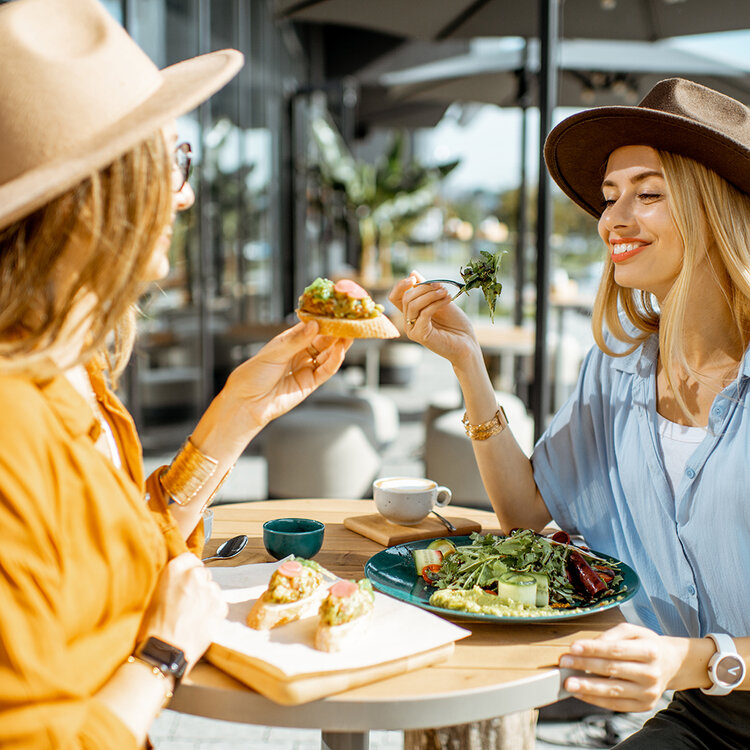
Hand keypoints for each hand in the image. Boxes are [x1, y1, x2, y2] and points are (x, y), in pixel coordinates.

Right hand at [139, 553, 227, 669]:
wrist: (164, 653)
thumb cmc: (154, 627)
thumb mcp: (154, 594)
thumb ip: (171, 579)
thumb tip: (181, 576)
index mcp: (175, 569)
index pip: (190, 558)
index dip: (187, 572)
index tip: (185, 582)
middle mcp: (195, 575)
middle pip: (203, 573)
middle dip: (198, 585)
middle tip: (187, 603)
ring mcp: (210, 590)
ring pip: (212, 589)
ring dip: (206, 598)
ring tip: (192, 616)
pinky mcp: (221, 605)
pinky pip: (219, 603)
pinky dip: (212, 611)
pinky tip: (199, 622)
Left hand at [223, 321, 350, 432]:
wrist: (247, 403)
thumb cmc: (253, 375)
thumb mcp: (274, 353)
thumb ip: (296, 340)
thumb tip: (314, 325)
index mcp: (289, 341)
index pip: (311, 326)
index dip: (324, 318)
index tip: (336, 310)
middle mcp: (300, 352)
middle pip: (323, 340)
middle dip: (336, 331)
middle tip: (349, 321)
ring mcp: (306, 367)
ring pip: (328, 354)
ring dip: (339, 345)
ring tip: (350, 334)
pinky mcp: (310, 383)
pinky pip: (326, 371)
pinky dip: (335, 361)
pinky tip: (340, 351)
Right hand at [389, 272, 479, 365]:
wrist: (467, 344)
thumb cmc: (455, 324)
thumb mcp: (440, 301)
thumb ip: (426, 289)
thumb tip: (413, 273)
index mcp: (411, 314)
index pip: (396, 297)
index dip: (401, 286)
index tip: (413, 278)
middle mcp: (408, 322)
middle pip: (406, 298)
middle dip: (424, 288)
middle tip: (441, 287)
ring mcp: (413, 330)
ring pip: (412, 305)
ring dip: (430, 295)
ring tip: (446, 293)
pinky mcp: (420, 335)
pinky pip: (424, 313)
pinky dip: (436, 303)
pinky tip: (448, 299)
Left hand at [559, 622, 686, 712]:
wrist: (671, 664)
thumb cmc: (646, 644)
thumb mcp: (633, 631)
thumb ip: (612, 634)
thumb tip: (590, 644)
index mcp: (650, 651)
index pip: (617, 650)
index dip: (594, 649)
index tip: (573, 647)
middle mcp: (651, 673)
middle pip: (613, 670)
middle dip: (585, 666)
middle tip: (564, 663)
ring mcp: (648, 692)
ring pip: (613, 691)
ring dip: (588, 688)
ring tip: (569, 684)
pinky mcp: (644, 706)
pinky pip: (616, 705)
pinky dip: (596, 700)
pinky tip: (581, 694)